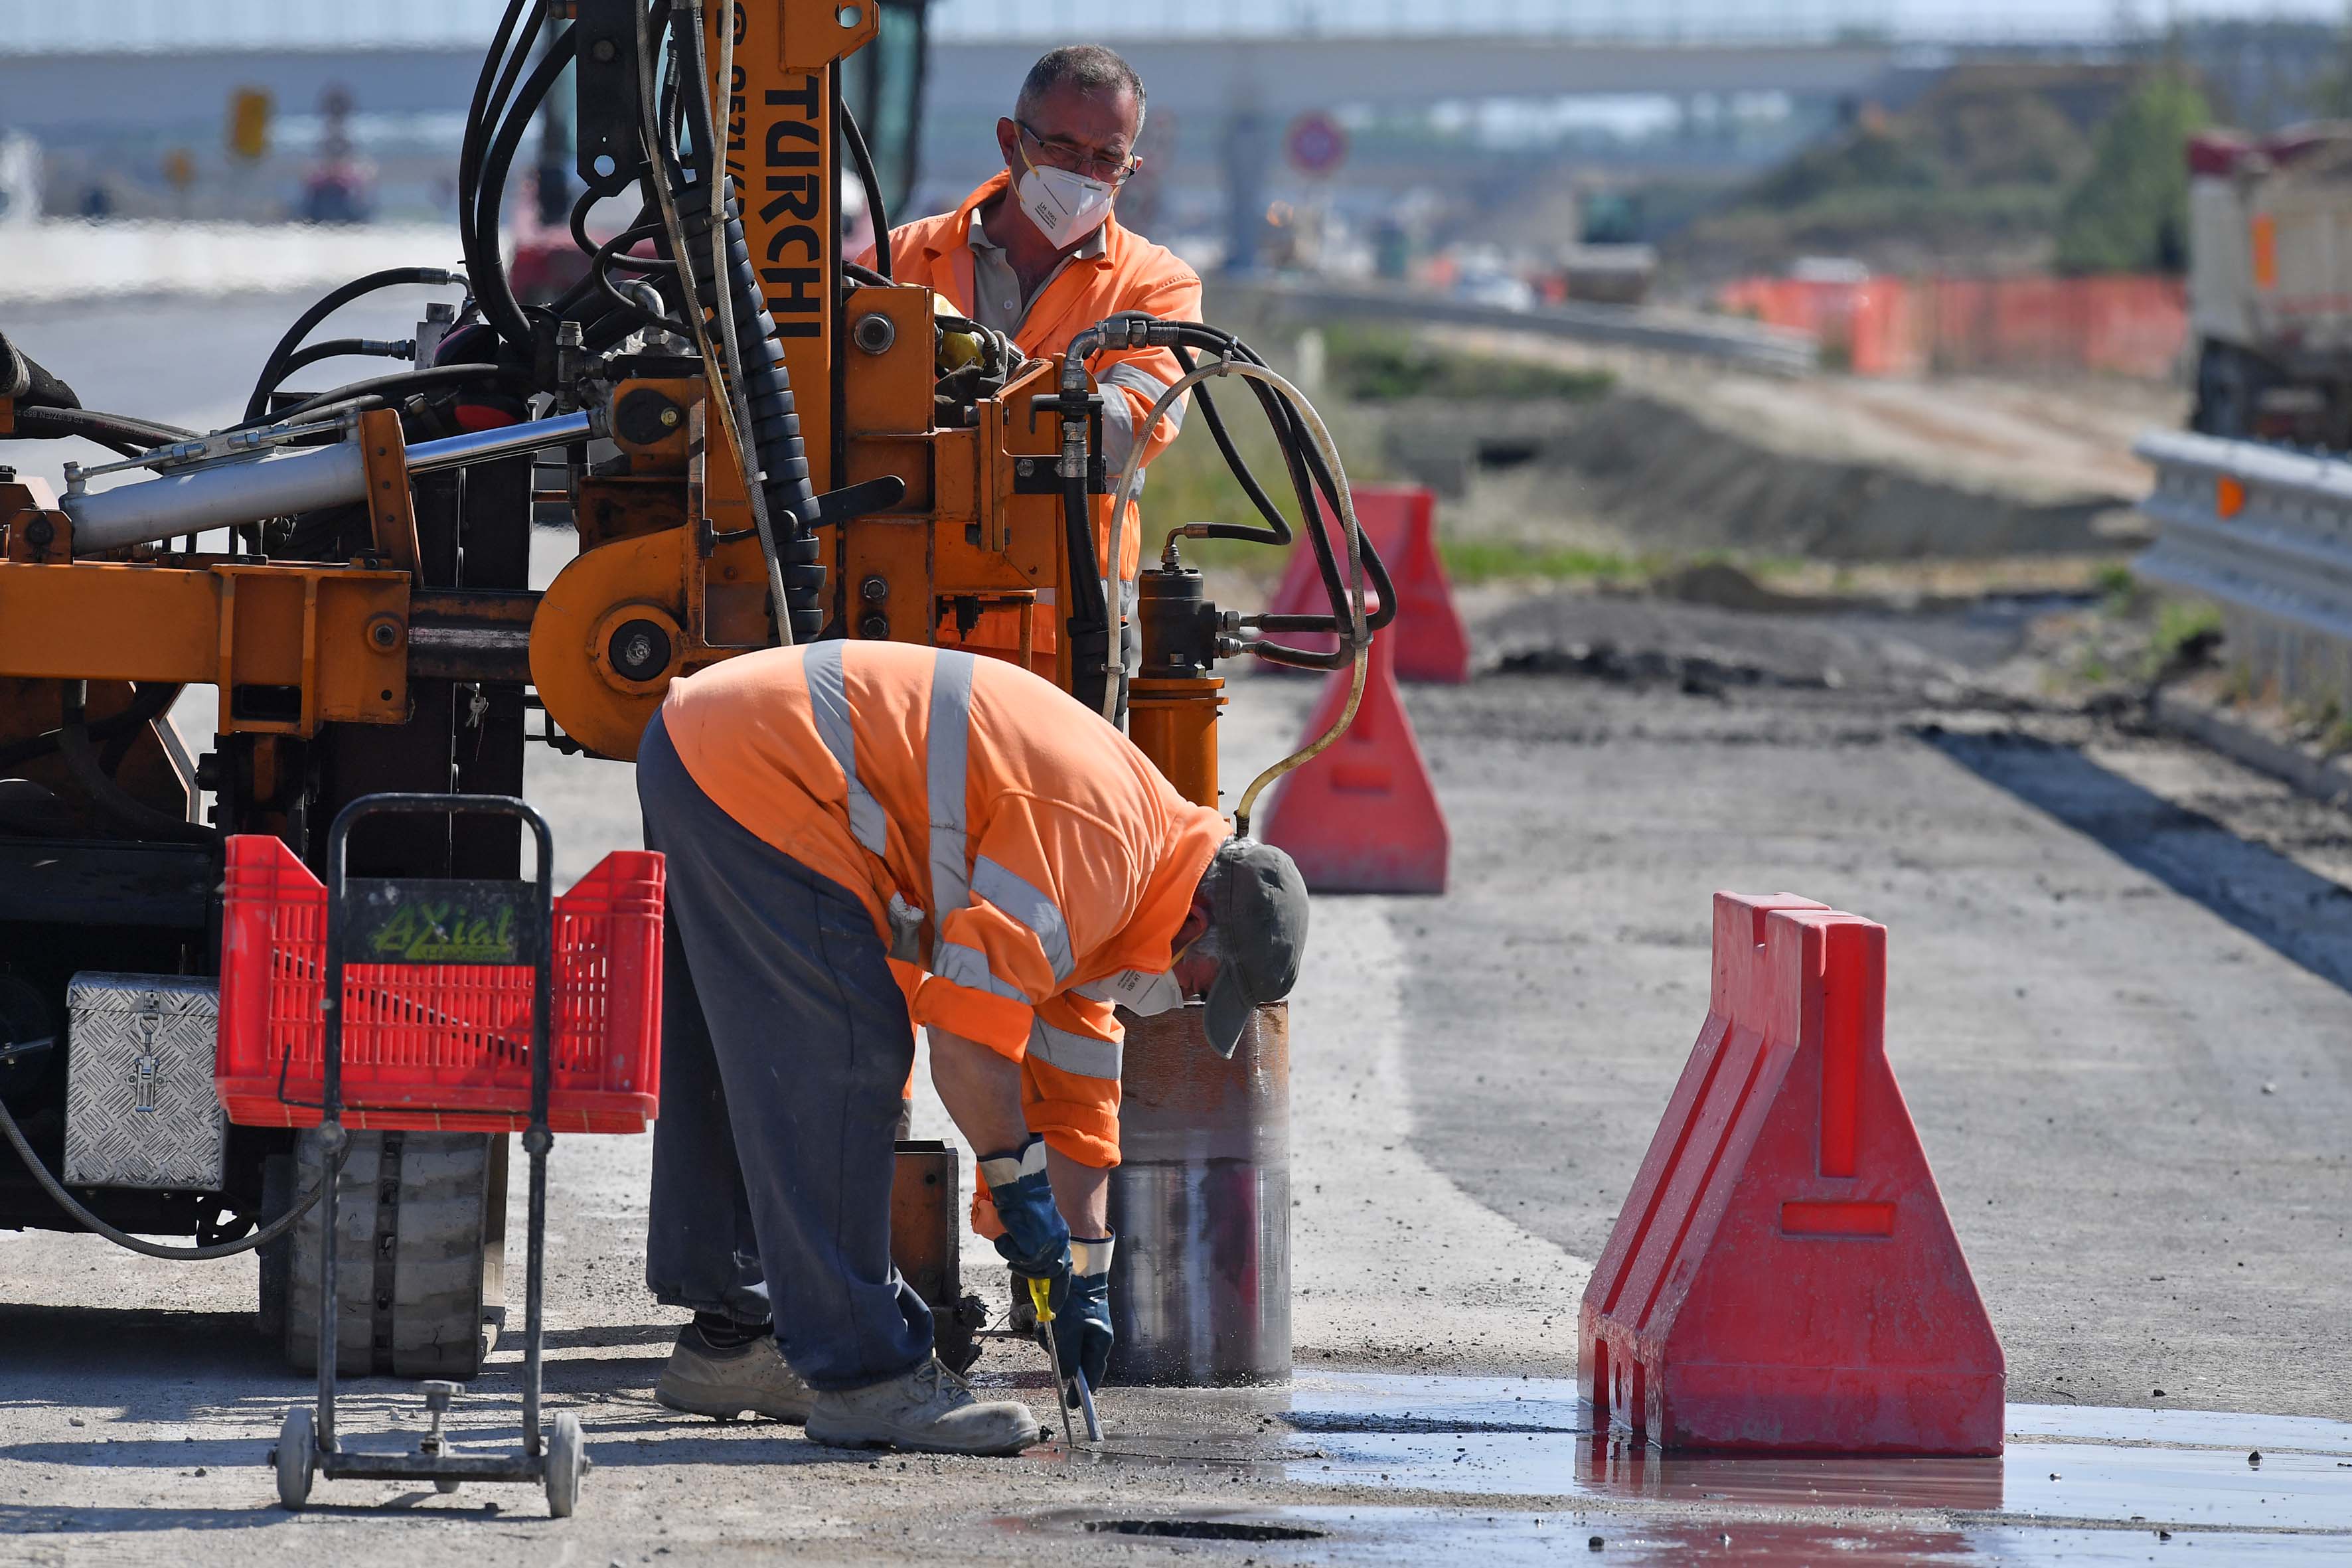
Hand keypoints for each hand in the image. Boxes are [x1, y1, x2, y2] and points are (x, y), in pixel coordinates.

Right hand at [982, 1136, 1070, 1281]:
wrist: (1020, 1186)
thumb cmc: (1023, 1201)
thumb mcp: (1035, 1225)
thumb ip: (1038, 1244)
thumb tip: (1031, 1262)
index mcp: (1061, 1237)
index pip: (1064, 1271)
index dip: (1059, 1290)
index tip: (1054, 1306)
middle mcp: (1059, 1242)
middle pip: (1049, 1273)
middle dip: (1033, 1276)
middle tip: (1017, 1267)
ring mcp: (1048, 1245)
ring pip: (1031, 1268)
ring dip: (1016, 1257)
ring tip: (1009, 1239)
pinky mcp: (1035, 1245)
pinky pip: (1017, 1258)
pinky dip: (1008, 1249)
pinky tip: (1007, 1235)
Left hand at [1052, 1236, 1113, 1402]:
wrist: (1074, 1266)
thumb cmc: (1075, 1300)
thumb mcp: (1070, 1332)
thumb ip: (1068, 1357)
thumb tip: (1066, 1376)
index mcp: (1100, 1342)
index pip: (1092, 1375)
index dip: (1082, 1391)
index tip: (1074, 1406)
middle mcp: (1093, 1336)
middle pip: (1073, 1359)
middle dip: (1058, 1354)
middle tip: (1050, 1341)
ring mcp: (1082, 1325)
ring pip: (1062, 1345)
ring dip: (1051, 1338)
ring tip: (1048, 1323)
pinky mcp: (1071, 1316)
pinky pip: (1057, 1331)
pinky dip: (1049, 1328)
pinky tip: (1046, 1318)